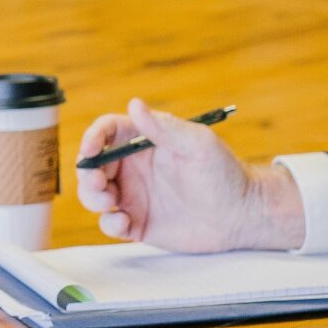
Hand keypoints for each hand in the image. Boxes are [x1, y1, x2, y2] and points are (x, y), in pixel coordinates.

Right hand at [74, 99, 303, 251]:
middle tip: (98, 184)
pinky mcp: (137, 223)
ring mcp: (134, 196)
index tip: (90, 148)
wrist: (241, 215)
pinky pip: (110, 223)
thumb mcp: (196, 144)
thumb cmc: (224, 172)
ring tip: (108, 203)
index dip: (92, 138)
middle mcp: (134, 168)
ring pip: (94, 195)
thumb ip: (163, 127)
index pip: (107, 132)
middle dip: (87, 174)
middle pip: (93, 165)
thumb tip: (134, 104)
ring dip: (91, 198)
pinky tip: (124, 223)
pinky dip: (109, 223)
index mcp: (144, 142)